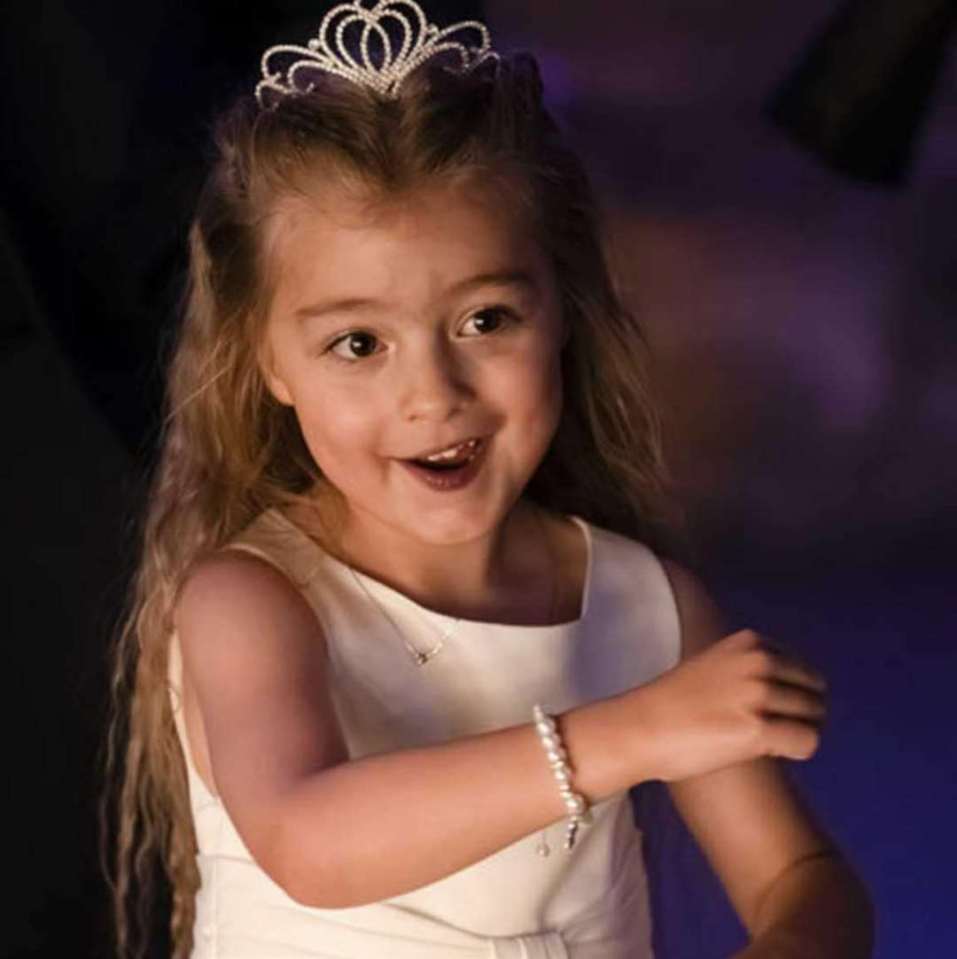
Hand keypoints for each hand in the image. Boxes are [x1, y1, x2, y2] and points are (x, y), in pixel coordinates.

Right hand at [620, 629, 827, 782]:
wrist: (641, 727)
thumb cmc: (674, 703)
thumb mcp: (714, 664)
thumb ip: (749, 667)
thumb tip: (791, 688)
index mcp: (749, 642)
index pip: (801, 669)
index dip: (792, 693)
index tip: (768, 710)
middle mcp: (758, 662)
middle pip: (815, 691)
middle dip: (804, 713)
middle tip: (775, 731)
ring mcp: (758, 694)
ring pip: (816, 716)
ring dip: (800, 732)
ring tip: (770, 742)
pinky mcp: (758, 729)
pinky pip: (808, 742)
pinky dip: (797, 751)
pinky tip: (771, 753)